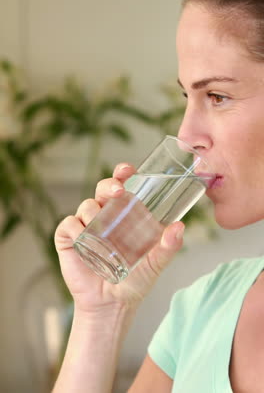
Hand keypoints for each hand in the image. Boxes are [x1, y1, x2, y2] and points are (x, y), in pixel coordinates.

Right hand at [55, 163, 183, 314]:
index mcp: (123, 215)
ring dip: (92, 209)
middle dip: (108, 184)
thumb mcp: (155, 263)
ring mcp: (85, 227)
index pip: (121, 187)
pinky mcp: (69, 241)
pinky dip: (74, 226)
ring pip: (85, 205)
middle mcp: (104, 216)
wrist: (112, 306)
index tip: (128, 170)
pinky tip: (82, 234)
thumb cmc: (134, 282)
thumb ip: (168, 246)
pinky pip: (68, 225)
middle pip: (101, 190)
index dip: (122, 174)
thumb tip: (180, 227)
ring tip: (100, 224)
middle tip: (119, 191)